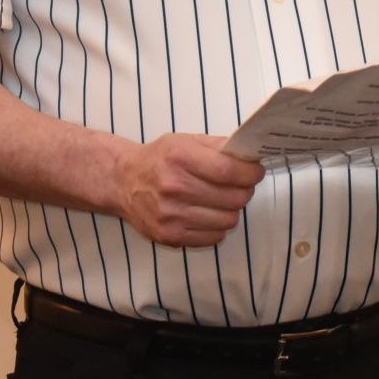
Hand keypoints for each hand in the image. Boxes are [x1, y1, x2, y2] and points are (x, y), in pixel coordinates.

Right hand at [107, 134, 263, 246]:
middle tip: (240, 185)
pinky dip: (218, 226)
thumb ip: (218, 147)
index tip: (255, 172)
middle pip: (233, 198)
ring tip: (222, 200)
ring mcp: (171, 215)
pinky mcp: (170, 236)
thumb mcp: (185, 141)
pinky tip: (208, 214)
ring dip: (232, 210)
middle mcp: (174, 187)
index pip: (229, 171)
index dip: (250, 173)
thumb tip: (250, 157)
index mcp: (180, 158)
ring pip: (228, 220)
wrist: (123, 182)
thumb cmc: (159, 160)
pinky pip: (214, 237)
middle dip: (244, 190)